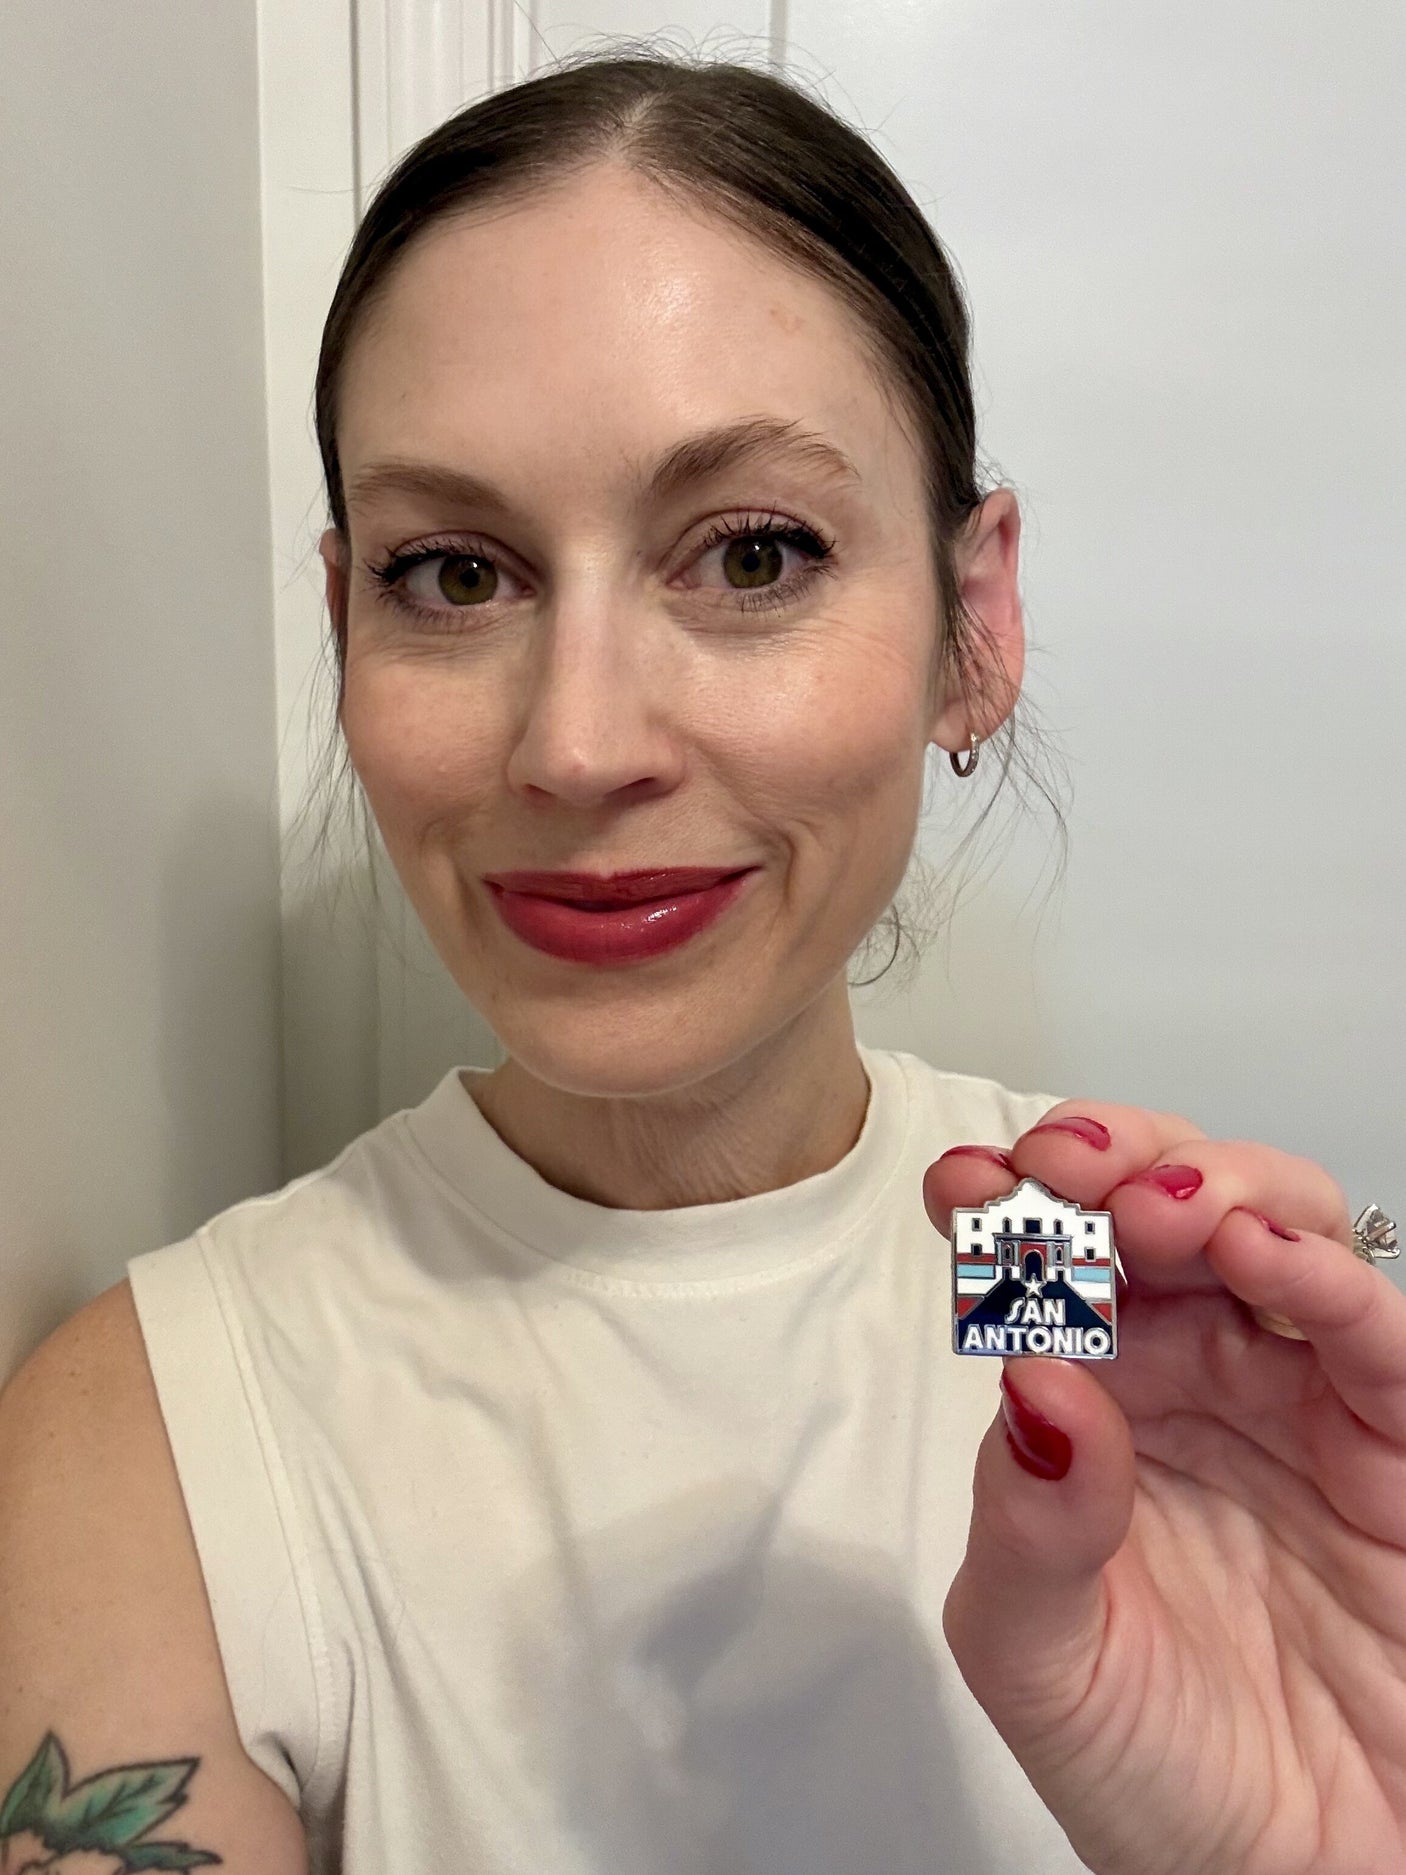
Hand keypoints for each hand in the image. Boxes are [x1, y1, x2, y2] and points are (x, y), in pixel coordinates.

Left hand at [923, 1103, 1405, 1874]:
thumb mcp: (1038, 1654)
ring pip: (1271, 1227)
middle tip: (1059, 1170)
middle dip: (1108, 1160)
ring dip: (1213, 1186)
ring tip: (1154, 1210)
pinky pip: (1373, 1337)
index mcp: (1085, 1397)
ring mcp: (1290, 1397)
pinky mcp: (1388, 1445)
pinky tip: (1264, 1251)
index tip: (959, 1188)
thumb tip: (1032, 1382)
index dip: (1002, 1204)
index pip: (1042, 1262)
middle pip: (1160, 1208)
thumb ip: (1026, 1526)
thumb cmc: (1150, 1764)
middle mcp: (1188, 1374)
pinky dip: (1327, 1275)